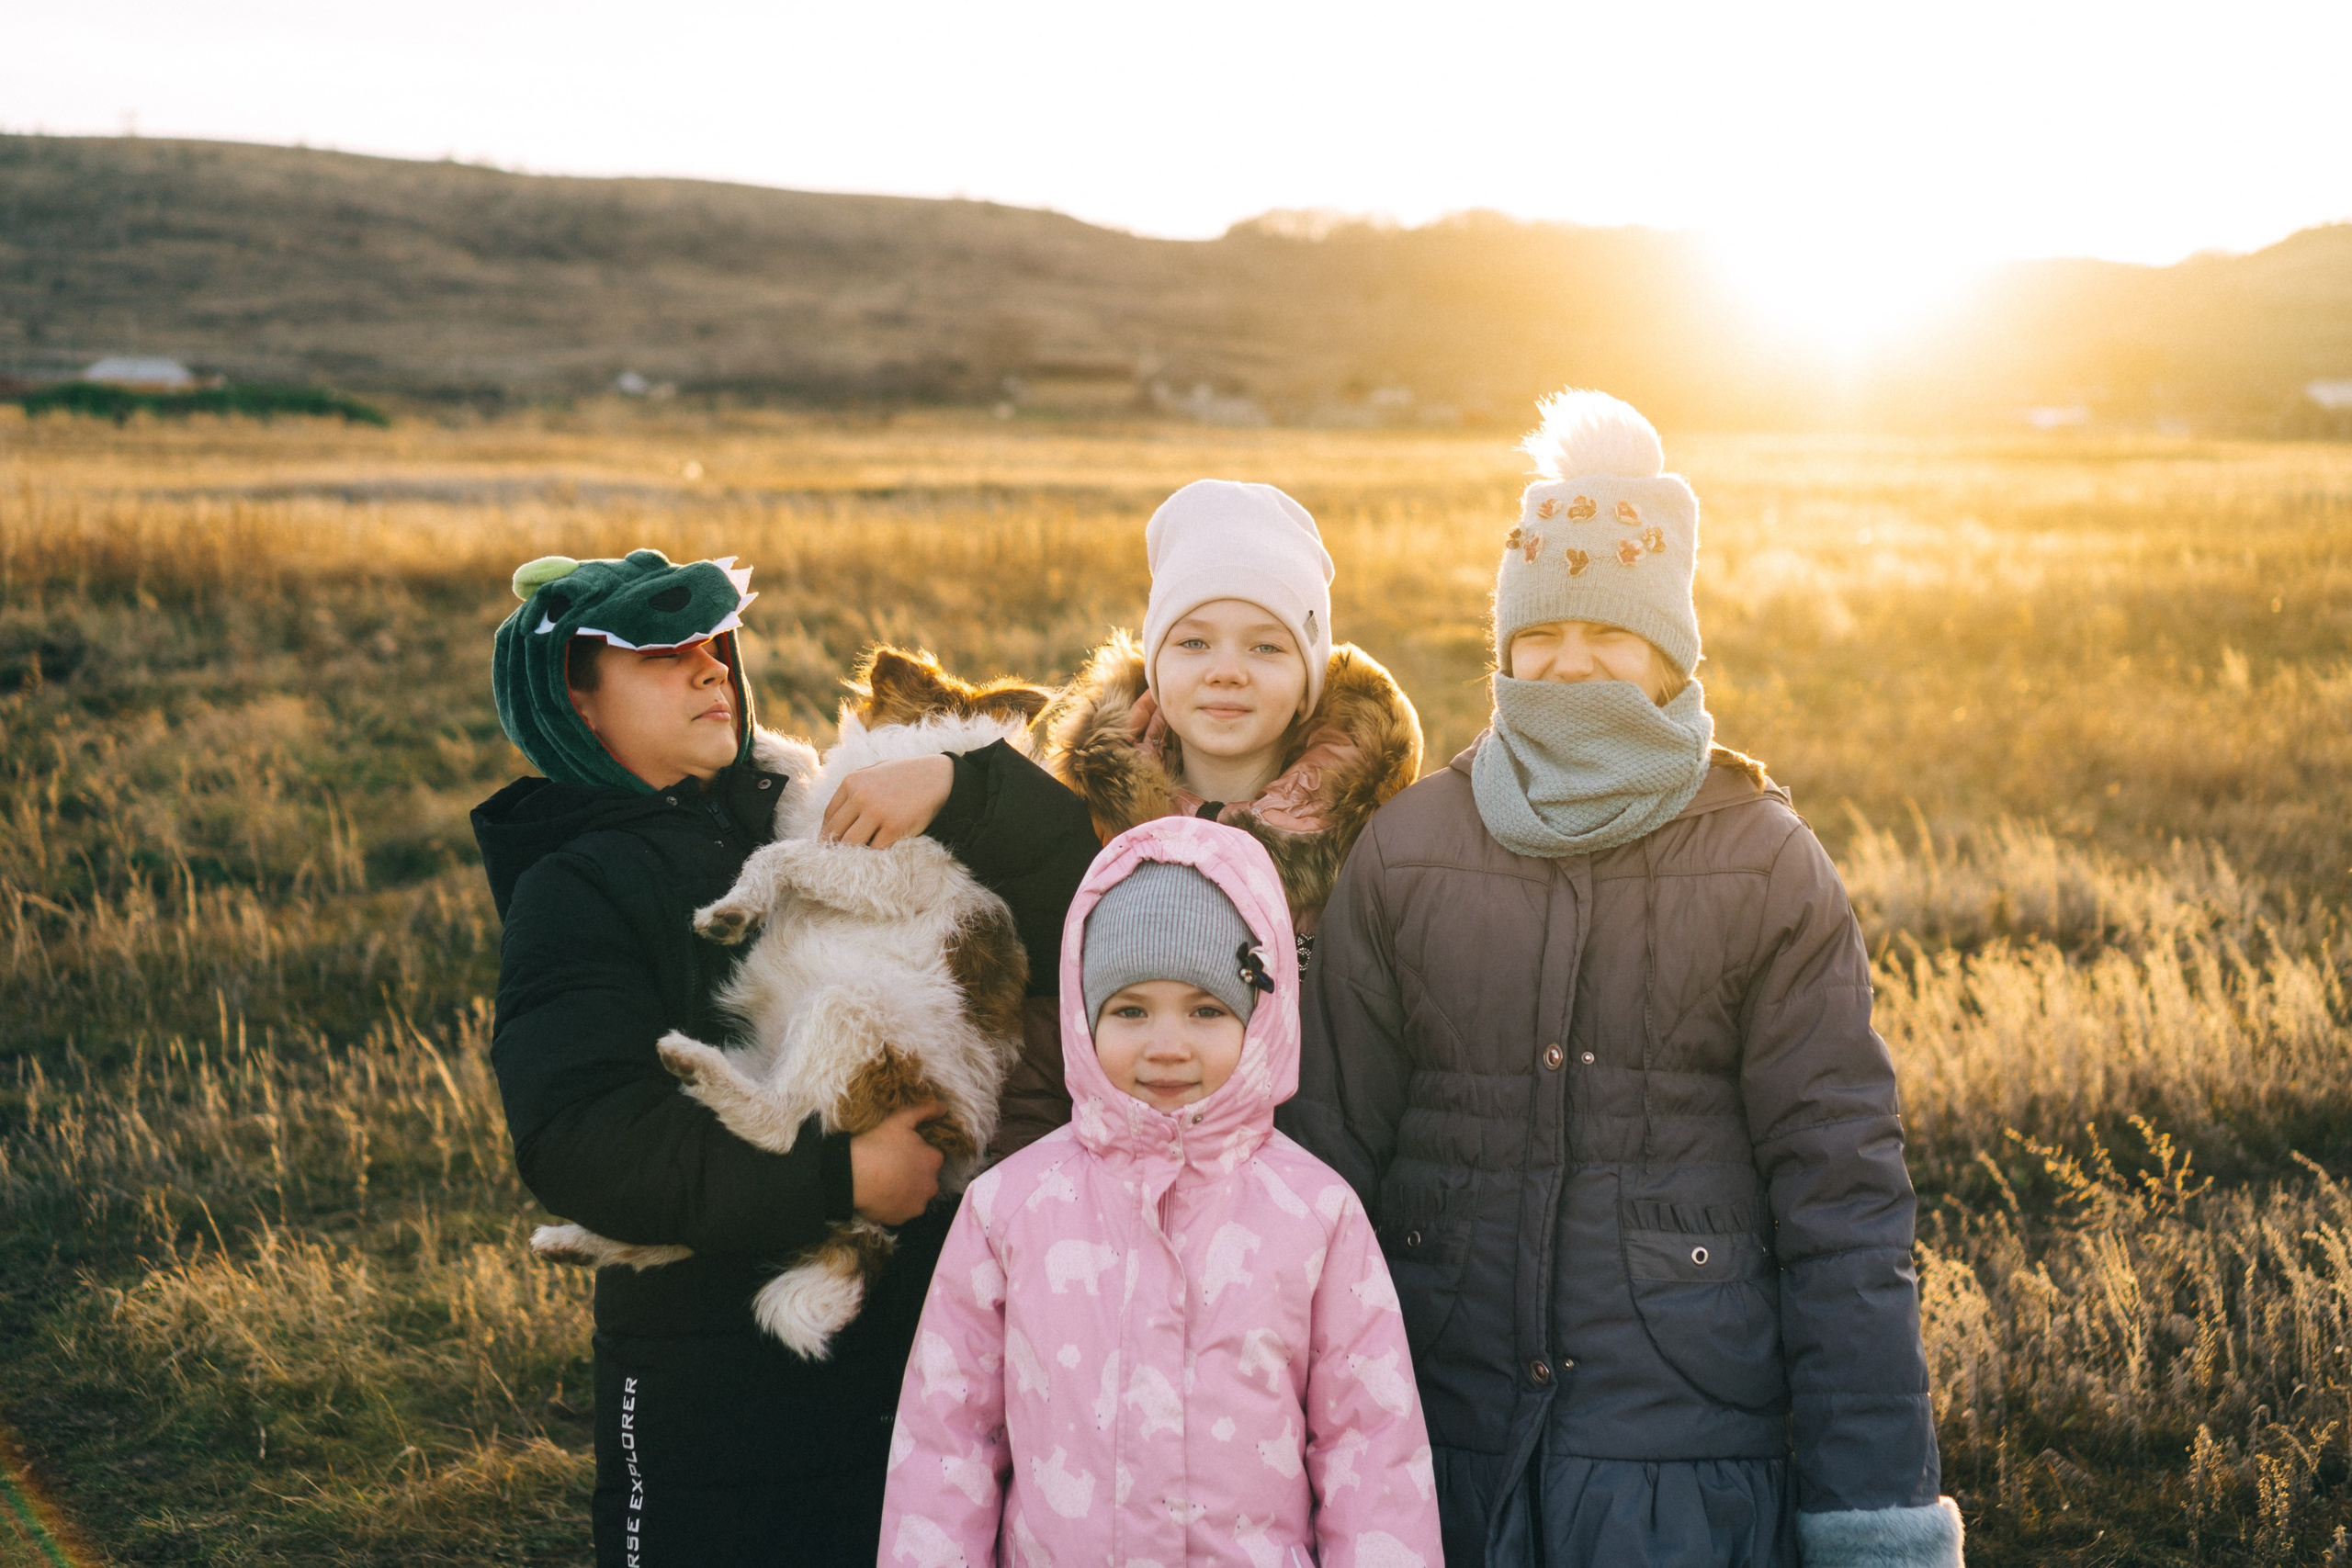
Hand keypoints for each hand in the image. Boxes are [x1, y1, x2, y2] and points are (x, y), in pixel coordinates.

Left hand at [822, 754, 954, 847]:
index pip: (829, 816)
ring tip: (854, 861)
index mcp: (852, 782)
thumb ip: (853, 790)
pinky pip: (876, 849)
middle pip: (836, 832)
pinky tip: (877, 855)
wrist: (938, 777)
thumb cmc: (904, 776)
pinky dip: (874, 854)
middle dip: (834, 848)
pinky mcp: (895, 827)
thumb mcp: (874, 773)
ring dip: (851, 854)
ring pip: (852, 844)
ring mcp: (878, 812)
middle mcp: (861, 796)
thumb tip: (834, 820)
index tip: (829, 846)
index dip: (827, 834)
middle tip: (836, 860)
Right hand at [851, 1100, 946, 1223]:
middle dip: (914, 1173)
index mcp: (934, 1160)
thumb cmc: (877, 1145)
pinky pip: (903, 1210)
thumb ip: (925, 1111)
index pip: (931, 1156)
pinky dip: (896, 1204)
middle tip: (891, 1166)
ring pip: (916, 1195)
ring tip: (885, 1182)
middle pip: (926, 1178)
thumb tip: (944, 1107)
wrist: (851, 1175)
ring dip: (907, 1190)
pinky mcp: (903, 1219)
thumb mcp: (901, 1120)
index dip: (915, 1153)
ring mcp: (918, 1204)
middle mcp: (932, 1185)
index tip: (899, 1152)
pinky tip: (882, 1195)